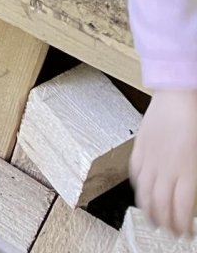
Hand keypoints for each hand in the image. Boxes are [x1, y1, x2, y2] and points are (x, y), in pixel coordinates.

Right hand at [132, 89, 196, 236]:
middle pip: (161, 203)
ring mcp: (150, 156)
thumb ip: (192, 178)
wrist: (178, 93)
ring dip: (149, 209)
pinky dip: (138, 186)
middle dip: (165, 223)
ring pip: (144, 191)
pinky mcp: (140, 146)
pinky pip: (135, 171)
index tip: (184, 233)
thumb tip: (189, 199)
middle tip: (170, 232)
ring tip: (153, 220)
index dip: (181, 224)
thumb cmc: (194, 120)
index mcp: (186, 169)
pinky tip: (142, 192)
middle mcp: (166, 166)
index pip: (181, 207)